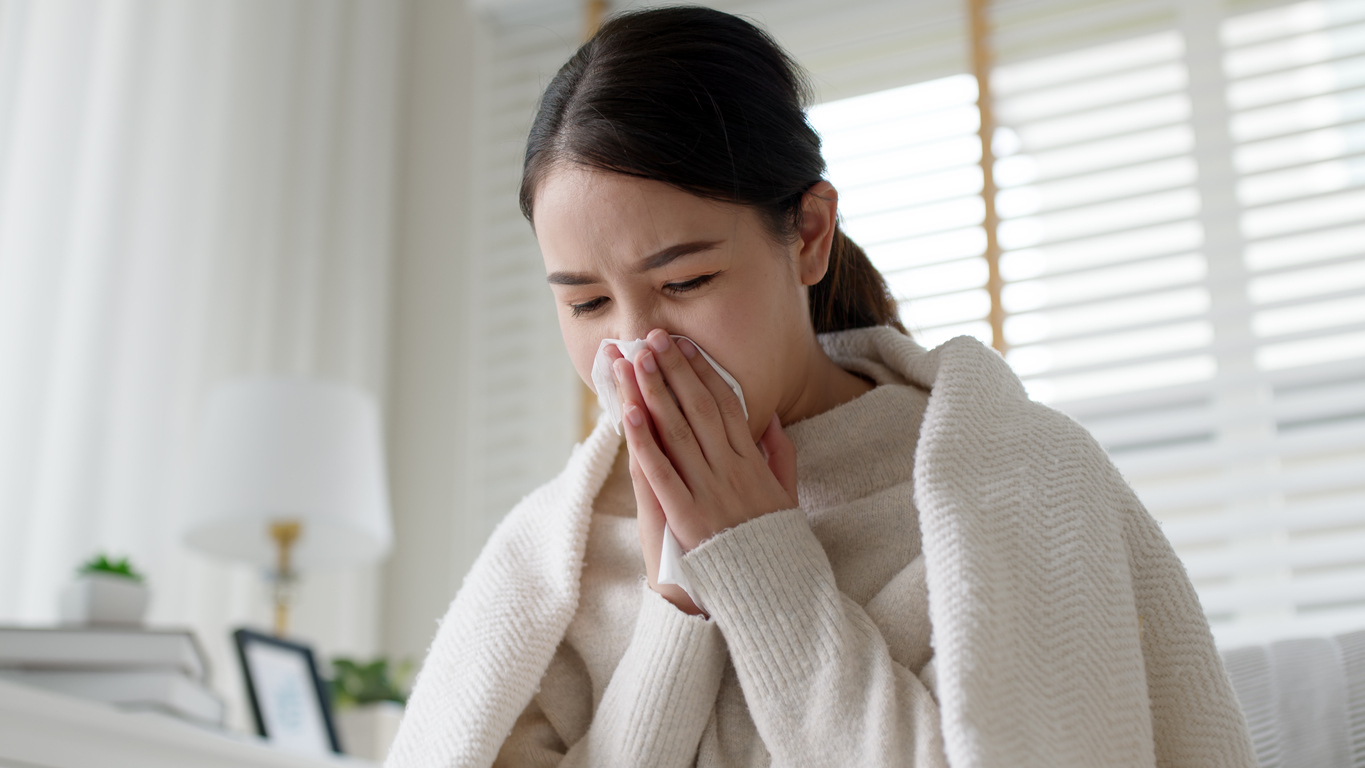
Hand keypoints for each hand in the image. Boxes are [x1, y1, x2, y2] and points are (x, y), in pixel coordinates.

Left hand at [611, 329, 797, 613]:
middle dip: (672, 371)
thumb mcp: (788, 495)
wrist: (775, 592)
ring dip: (653, 392)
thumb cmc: (776, 544)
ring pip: (677, 432)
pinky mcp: (687, 517)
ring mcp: (709, 492)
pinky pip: (662, 472)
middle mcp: (731, 470)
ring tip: (635, 361)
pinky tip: (630, 413)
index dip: (701, 373)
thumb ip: (780, 455)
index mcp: (753, 462)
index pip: (724, 405)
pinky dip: (645, 441)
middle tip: (651, 338)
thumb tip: (770, 419)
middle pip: (697, 408)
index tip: (683, 347)